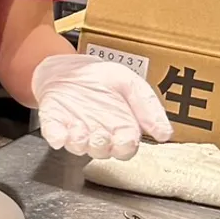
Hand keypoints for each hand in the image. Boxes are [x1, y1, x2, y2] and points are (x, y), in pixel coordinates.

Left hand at [33, 54, 173, 159]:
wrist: (69, 66)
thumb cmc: (101, 77)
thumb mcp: (130, 84)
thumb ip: (148, 107)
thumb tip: (165, 133)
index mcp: (120, 129)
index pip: (126, 149)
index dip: (125, 147)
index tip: (125, 139)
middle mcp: (98, 135)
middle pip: (102, 152)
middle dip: (101, 146)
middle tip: (101, 134)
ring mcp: (75, 132)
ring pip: (79, 147)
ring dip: (80, 141)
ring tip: (79, 128)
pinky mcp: (54, 125)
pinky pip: (54, 136)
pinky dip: (56, 136)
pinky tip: (58, 134)